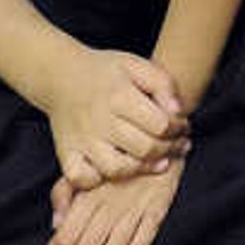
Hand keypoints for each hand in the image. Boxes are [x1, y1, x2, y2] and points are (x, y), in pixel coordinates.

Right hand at [42, 48, 189, 189]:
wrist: (60, 76)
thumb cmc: (104, 71)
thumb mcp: (136, 64)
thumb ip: (163, 83)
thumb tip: (177, 111)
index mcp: (118, 96)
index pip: (160, 124)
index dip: (178, 128)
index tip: (183, 126)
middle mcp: (99, 120)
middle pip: (144, 148)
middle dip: (170, 150)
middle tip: (179, 145)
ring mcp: (81, 140)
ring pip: (116, 169)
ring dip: (142, 169)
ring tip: (158, 161)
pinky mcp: (66, 153)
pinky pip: (81, 179)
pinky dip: (98, 180)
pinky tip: (116, 170)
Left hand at [42, 157, 180, 244]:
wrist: (155, 131)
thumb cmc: (114, 151)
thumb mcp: (83, 164)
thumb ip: (64, 192)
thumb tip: (55, 224)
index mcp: (90, 195)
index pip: (66, 235)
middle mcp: (110, 205)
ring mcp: (135, 208)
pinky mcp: (157, 207)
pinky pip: (145, 237)